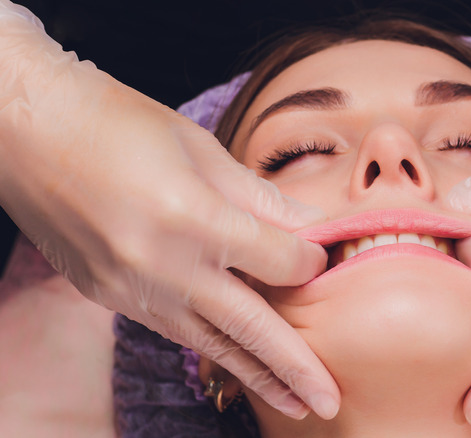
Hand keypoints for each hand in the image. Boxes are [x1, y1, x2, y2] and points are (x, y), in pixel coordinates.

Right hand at [0, 1, 337, 419]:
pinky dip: (212, 346)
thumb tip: (311, 228)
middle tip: (329, 403)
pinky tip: (237, 359)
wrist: (26, 132)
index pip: (278, 260)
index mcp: (191, 217)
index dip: (310, 259)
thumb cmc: (116, 122)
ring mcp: (129, 290)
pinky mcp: (108, 298)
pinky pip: (174, 329)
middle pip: (249, 326)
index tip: (322, 256)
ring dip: (256, 376)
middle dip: (296, 367)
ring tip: (294, 402)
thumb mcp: (201, 147)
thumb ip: (260, 198)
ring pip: (210, 344)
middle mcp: (161, 265)